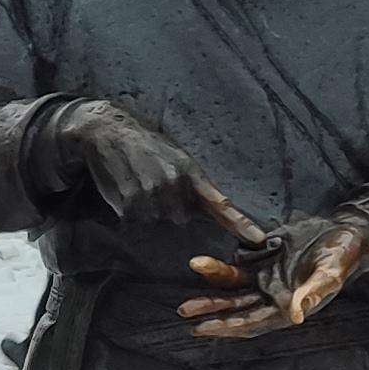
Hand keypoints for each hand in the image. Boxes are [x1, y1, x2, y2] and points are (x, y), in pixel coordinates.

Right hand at [51, 98, 260, 241]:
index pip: (221, 203)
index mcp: (191, 171)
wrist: (109, 129)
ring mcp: (153, 192)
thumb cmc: (143, 144)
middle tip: (152, 184)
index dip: (240, 223)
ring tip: (135, 181)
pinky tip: (123, 185)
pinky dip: (127, 207)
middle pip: (180, 219)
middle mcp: (176, 183)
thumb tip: (199, 211)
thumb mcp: (174, 156)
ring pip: (155, 220)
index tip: (259, 240)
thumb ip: (189, 184)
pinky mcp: (131, 200)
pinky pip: (134, 217)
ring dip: (145, 208)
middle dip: (168, 209)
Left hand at [184, 215, 368, 337]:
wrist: (347, 233)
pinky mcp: (263, 260)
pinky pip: (237, 267)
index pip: (251, 322)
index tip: (202, 328)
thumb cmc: (343, 256)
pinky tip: (204, 265)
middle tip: (184, 310)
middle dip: (210, 309)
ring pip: (232, 287)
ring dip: (211, 286)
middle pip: (235, 308)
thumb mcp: (330, 273)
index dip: (226, 326)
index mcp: (288, 307)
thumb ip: (313, 293)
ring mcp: (266, 278)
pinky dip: (220, 268)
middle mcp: (272, 296)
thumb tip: (295, 315)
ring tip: (191, 277)